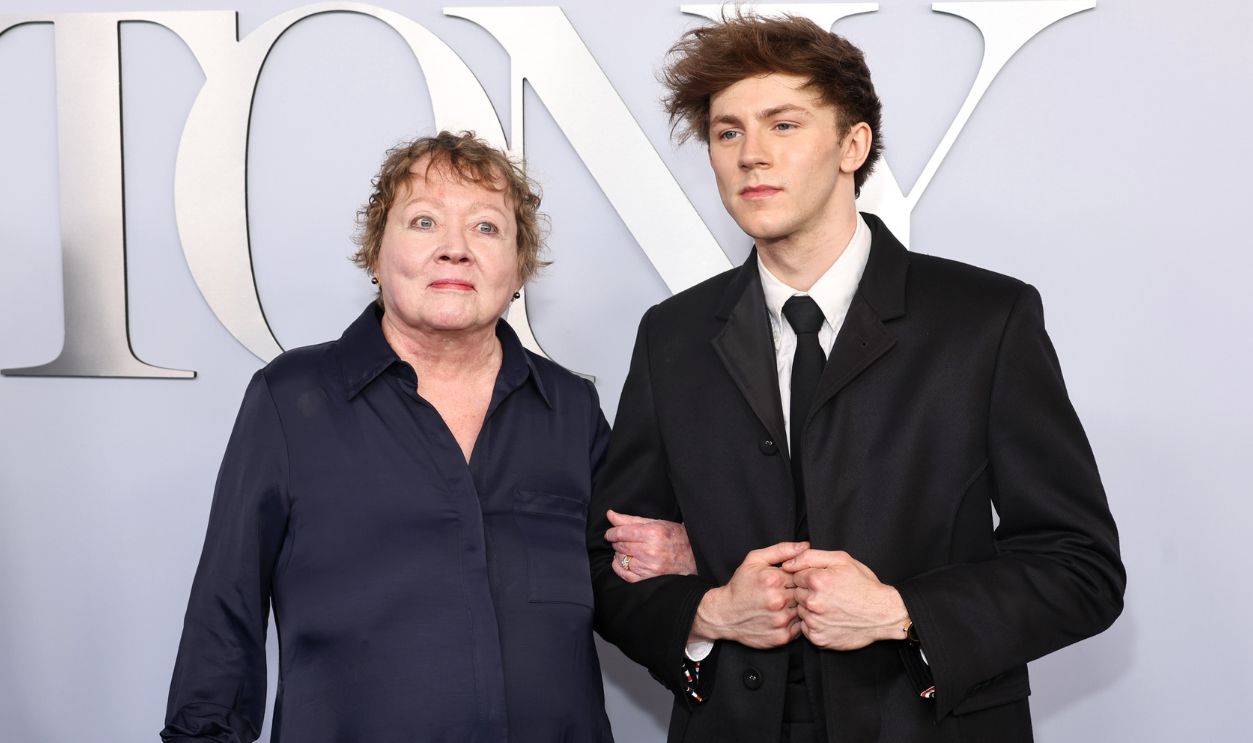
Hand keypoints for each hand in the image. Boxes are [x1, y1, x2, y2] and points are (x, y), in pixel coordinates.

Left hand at [605, 509, 696, 582]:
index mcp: (653, 533)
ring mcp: (649, 566)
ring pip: (621, 559)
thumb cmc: (674, 537)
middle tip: (621, 541)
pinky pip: (625, 574)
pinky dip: (619, 567)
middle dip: (617, 542)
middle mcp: (651, 550)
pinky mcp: (648, 578)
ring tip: (628, 550)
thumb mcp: (655, 523)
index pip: (622, 533)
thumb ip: (630, 520)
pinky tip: (622, 562)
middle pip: (620, 545)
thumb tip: (610, 514)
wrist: (693, 557)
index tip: (610, 534)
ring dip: (619, 554)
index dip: (612, 533)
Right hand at [690, 541, 808, 648]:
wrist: (724, 614)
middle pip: (804, 593)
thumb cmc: (741, 586)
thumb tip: (805, 545)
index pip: (802, 575)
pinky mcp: (782, 637)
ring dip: (796, 608)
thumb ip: (782, 550)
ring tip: (780, 605)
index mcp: (774, 579)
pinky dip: (794, 623)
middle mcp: (779, 601)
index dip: (796, 577)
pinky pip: (800, 628)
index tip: (786, 581)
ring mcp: (780, 620)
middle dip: (796, 592)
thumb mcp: (755, 560)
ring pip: (804, 610)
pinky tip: (780, 617)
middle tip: (783, 593)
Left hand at [782, 549, 908, 650]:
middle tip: (829, 595)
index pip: (795, 576)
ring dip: (810, 609)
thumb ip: (809, 556)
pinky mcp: (818, 638)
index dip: (809, 577)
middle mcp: (813, 602)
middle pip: (796, 594)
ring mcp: (815, 622)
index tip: (823, 582)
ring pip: (800, 611)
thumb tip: (786, 564)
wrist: (883, 614)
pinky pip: (806, 628)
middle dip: (808, 593)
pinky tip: (830, 619)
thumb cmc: (863, 585)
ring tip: (831, 607)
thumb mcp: (841, 560)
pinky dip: (815, 624)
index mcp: (816, 580)